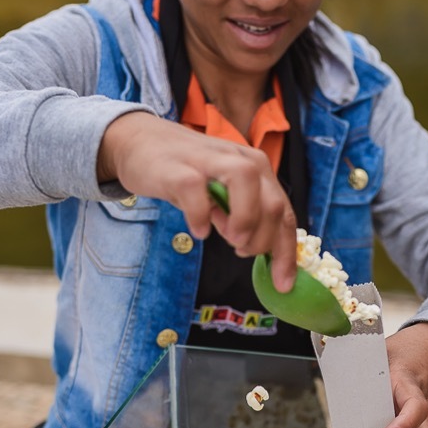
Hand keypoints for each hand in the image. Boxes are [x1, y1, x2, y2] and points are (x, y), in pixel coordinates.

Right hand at [98, 112, 295, 290]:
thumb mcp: (223, 195)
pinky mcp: (178, 168)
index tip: (283, 285)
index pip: (284, 213)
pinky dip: (200, 216)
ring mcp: (210, 160)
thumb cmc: (187, 172)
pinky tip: (199, 231)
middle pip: (273, 202)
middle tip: (243, 252)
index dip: (286, 252)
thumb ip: (244, 217)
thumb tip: (263, 253)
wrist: (141, 142)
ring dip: (245, 221)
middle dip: (264, 240)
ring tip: (231, 241)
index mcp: (257, 169)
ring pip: (245, 181)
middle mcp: (240, 159)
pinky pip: (196, 191)